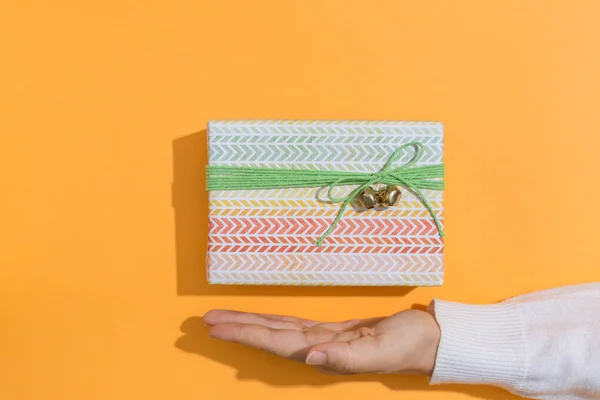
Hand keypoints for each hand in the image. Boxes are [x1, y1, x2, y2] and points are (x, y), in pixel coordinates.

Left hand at [204, 309, 440, 375]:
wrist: (425, 340)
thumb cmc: (407, 344)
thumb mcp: (380, 350)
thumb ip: (345, 357)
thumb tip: (310, 357)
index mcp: (324, 354)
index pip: (275, 342)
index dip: (245, 334)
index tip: (216, 327)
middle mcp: (316, 348)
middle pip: (269, 336)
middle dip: (237, 329)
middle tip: (205, 320)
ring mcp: (322, 339)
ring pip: (278, 330)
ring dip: (249, 325)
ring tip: (222, 319)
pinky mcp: (330, 330)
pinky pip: (294, 325)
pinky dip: (272, 321)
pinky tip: (259, 321)